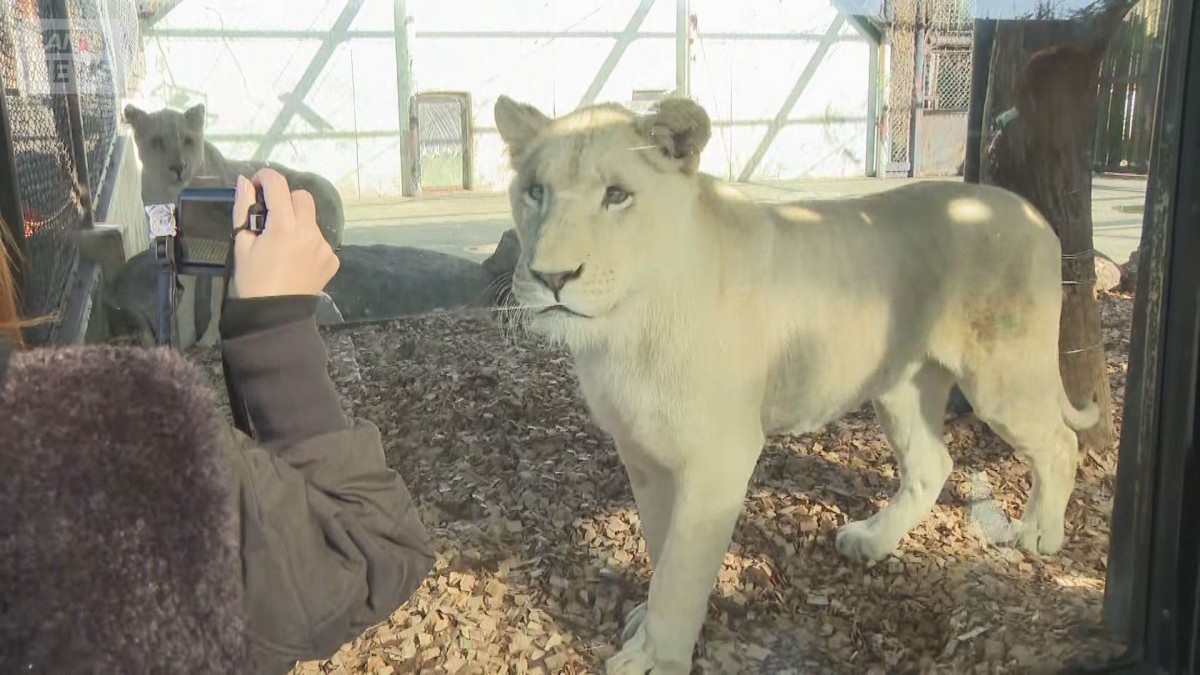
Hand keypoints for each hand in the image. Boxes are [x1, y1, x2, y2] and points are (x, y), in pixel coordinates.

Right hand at [229, 169, 338, 298]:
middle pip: (302, 197)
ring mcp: (324, 247)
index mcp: (284, 226)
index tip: (257, 186)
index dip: (265, 178)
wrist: (274, 316)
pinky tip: (295, 259)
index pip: (278, 184)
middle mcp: (309, 232)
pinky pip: (320, 240)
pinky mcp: (332, 260)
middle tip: (271, 216)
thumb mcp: (241, 243)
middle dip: (285, 200)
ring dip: (298, 222)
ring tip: (283, 244)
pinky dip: (307, 243)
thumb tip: (245, 182)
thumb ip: (243, 208)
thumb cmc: (252, 280)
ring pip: (312, 219)